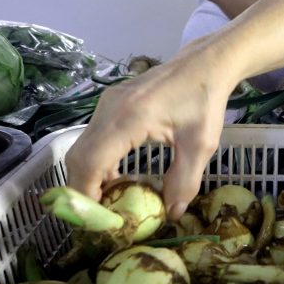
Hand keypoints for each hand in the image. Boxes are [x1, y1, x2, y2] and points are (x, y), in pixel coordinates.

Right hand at [64, 44, 237, 219]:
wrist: (205, 64)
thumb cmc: (204, 101)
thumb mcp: (201, 145)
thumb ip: (185, 181)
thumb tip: (172, 214)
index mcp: (130, 117)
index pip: (91, 161)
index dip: (87, 193)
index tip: (97, 219)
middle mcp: (110, 108)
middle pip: (79, 156)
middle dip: (84, 189)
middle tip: (101, 215)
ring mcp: (107, 102)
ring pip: (82, 147)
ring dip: (89, 175)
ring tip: (109, 200)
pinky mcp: (110, 102)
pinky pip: (93, 137)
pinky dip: (97, 159)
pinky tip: (116, 175)